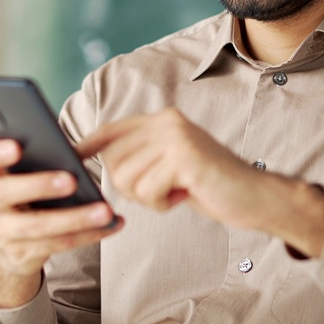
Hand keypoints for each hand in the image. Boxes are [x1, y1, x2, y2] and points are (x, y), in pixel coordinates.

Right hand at [0, 139, 122, 307]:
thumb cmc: (24, 196)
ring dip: (75, 218)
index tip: (16, 146)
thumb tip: (77, 150)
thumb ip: (37, 160)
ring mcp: (1, 233)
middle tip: (71, 180)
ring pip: (37, 226)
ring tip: (104, 210)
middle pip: (4, 193)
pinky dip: (89, 234)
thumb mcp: (21, 177)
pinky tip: (111, 223)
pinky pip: (58, 244)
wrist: (11, 248)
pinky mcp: (23, 255)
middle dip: (38, 186)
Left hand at [77, 108, 323, 256]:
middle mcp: (167, 121)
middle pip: (115, 161)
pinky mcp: (185, 158)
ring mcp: (177, 137)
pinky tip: (185, 195)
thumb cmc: (210, 185)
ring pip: (128, 178)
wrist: (255, 196)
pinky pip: (148, 191)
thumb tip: (96, 159)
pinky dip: (162, 203)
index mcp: (163, 119)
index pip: (112, 129)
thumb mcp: (171, 163)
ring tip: (178, 190)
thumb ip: (141, 155)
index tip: (69, 158)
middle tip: (163, 190)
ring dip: (148, 197)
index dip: (87, 145)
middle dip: (130, 187)